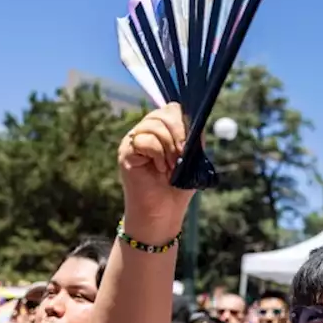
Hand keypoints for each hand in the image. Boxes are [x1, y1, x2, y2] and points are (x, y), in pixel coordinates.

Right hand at [118, 104, 193, 243]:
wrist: (163, 213)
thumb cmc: (177, 188)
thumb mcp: (193, 159)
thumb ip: (195, 138)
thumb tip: (197, 120)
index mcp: (162, 130)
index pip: (173, 109)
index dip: (184, 122)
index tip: (191, 143)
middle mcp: (146, 131)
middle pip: (164, 113)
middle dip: (179, 134)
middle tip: (182, 156)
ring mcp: (133, 140)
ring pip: (154, 125)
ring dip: (169, 146)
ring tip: (171, 167)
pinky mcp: (125, 152)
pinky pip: (144, 139)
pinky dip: (158, 153)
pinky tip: (160, 169)